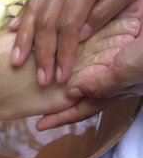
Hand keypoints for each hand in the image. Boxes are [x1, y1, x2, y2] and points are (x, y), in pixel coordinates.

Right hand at [10, 0, 142, 85]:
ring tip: (16, 59)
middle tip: (40, 78)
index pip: (68, 26)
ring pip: (33, 11)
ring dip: (23, 39)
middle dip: (41, 53)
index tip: (60, 75)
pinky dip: (22, 17)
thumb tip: (80, 36)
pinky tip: (12, 31)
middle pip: (46, 22)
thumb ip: (104, 11)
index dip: (62, 53)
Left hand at [36, 0, 142, 129]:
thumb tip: (71, 94)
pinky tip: (52, 39)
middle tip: (29, 95)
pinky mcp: (107, 33)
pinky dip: (67, 42)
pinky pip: (83, 41)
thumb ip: (102, 84)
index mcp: (114, 86)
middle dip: (54, 93)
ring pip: (76, 64)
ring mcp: (108, 52)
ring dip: (56, 65)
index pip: (82, 107)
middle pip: (76, 87)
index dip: (61, 117)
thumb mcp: (129, 71)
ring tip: (34, 67)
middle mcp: (108, 71)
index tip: (39, 124)